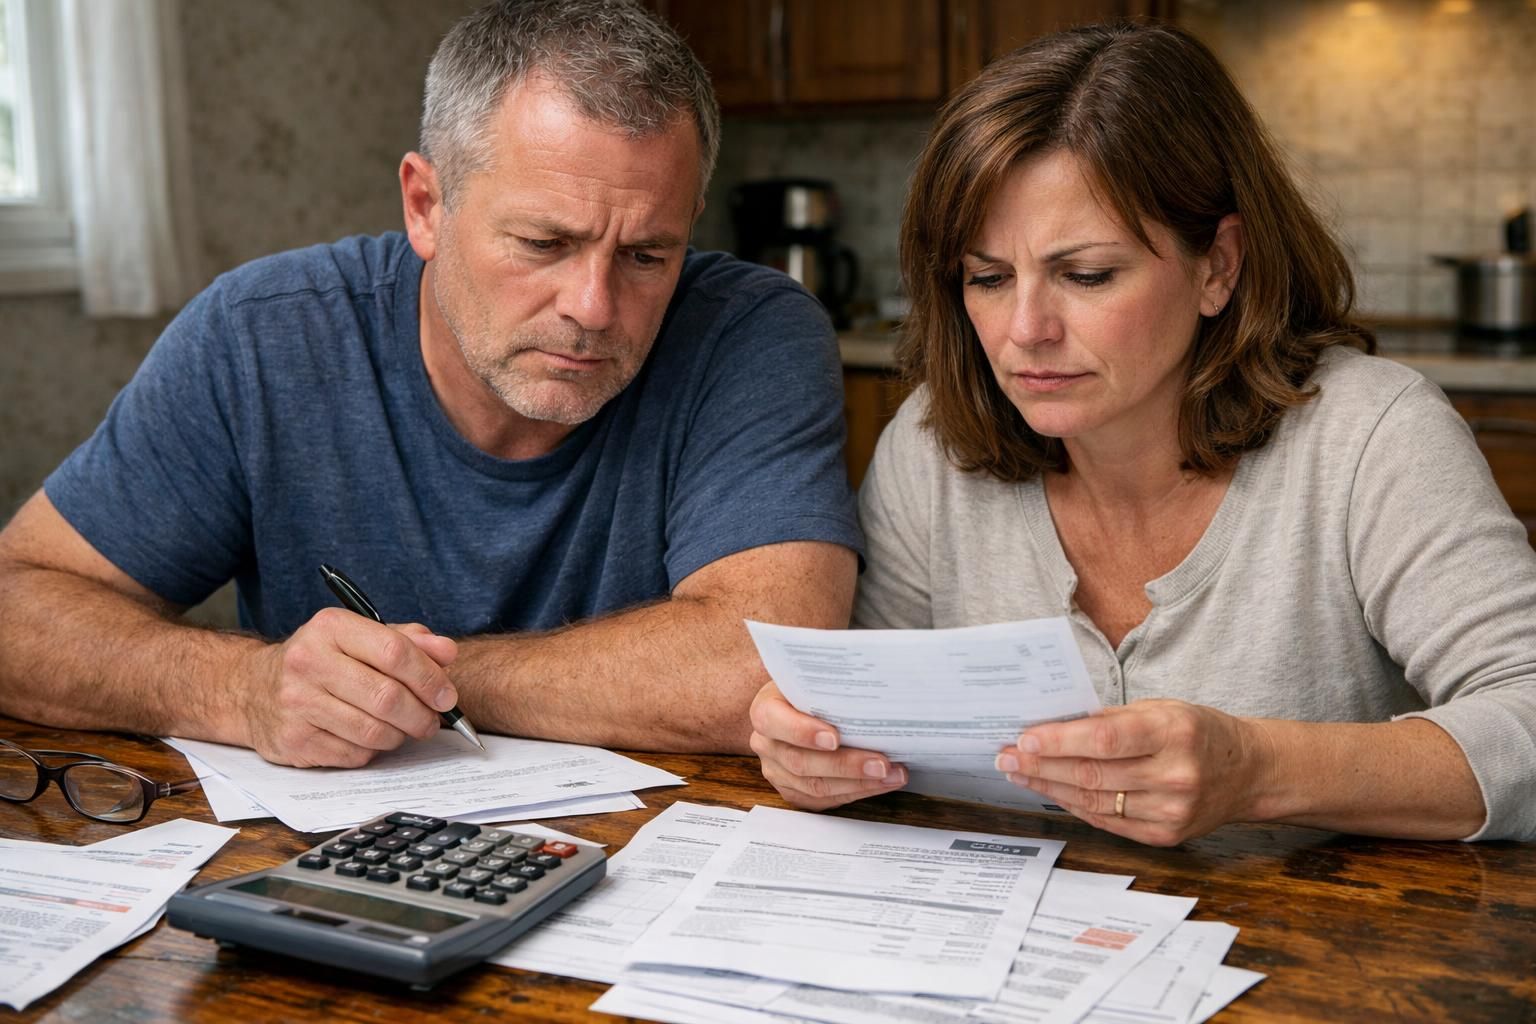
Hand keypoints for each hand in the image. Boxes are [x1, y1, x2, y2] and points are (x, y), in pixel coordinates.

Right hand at [242, 607, 459, 767]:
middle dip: (422, 714)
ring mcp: (297, 704)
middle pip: (386, 697)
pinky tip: (372, 737)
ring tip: (405, 728)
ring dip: (401, 735)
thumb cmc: (321, 660)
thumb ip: (407, 640)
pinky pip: (355, 754)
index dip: (429, 677)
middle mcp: (308, 662)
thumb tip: (447, 652)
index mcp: (331, 628)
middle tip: (433, 720)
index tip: (447, 695)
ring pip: (374, 731)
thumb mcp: (359, 637)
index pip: (394, 652)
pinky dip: (374, 750)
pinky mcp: (294, 740)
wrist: (252, 688)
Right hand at [749, 681, 906, 809]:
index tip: (835, 738)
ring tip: (892, 775)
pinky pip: (824, 800)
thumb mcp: (812, 679)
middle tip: (882, 764)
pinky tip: (880, 783)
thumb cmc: (809, 691)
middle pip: (801, 762)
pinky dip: (856, 792)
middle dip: (846, 765)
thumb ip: (829, 684)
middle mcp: (766, 744)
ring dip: (859, 783)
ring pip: (815, 787)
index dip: (803, 732)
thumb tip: (874, 682)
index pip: (774, 721)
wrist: (795, 708)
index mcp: (765, 710)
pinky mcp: (793, 792)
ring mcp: (777, 771)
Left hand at [995, 699, 1270, 845]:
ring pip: (1095, 802)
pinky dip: (1075, 806)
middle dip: (1041, 765)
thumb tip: (1053, 726)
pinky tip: (1051, 791)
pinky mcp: (1166, 835)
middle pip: (1093, 775)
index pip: (1105, 741)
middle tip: (1005, 757)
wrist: (1249, 772)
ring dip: (1049, 787)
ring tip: (1018, 773)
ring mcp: (1172, 811)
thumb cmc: (1197, 732)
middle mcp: (1175, 775)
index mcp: (1174, 733)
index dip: (1059, 741)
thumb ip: (1112, 720)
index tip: (1023, 738)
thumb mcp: (1162, 709)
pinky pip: (1108, 821)